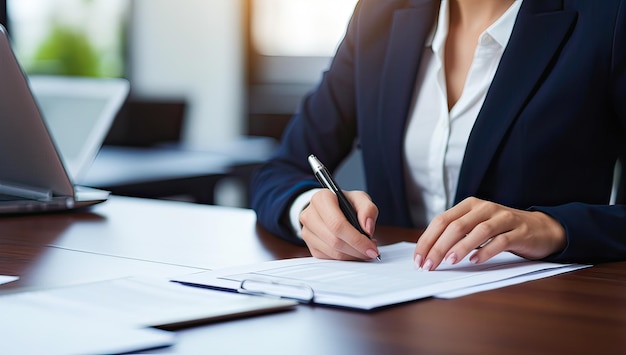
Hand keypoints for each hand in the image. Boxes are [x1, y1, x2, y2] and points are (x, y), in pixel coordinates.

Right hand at [299, 189, 379, 259]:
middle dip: (357, 250)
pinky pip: (329, 258)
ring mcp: (306, 232)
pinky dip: (345, 258)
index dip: (356, 239)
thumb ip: (368, 209)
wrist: (331, 207)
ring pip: (332, 252)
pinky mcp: (310, 245)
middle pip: (335, 241)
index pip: (337, 224)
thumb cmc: (346, 203)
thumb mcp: (360, 199)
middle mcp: (309, 215)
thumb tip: (368, 228)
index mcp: (321, 199)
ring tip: (364, 249)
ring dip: (352, 256)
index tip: (371, 247)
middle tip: (371, 252)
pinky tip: (353, 251)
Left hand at [413, 197, 566, 270]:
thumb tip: (428, 253)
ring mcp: (503, 218)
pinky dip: (486, 251)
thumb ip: (456, 234)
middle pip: (456, 226)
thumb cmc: (501, 230)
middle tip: (429, 266)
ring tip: (449, 262)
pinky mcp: (519, 231)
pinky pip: (500, 241)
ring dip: (461, 247)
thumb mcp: (476, 226)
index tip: (418, 259)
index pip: (441, 220)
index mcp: (469, 205)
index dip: (427, 240)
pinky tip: (475, 261)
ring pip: (478, 231)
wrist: (541, 229)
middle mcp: (484, 208)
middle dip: (439, 247)